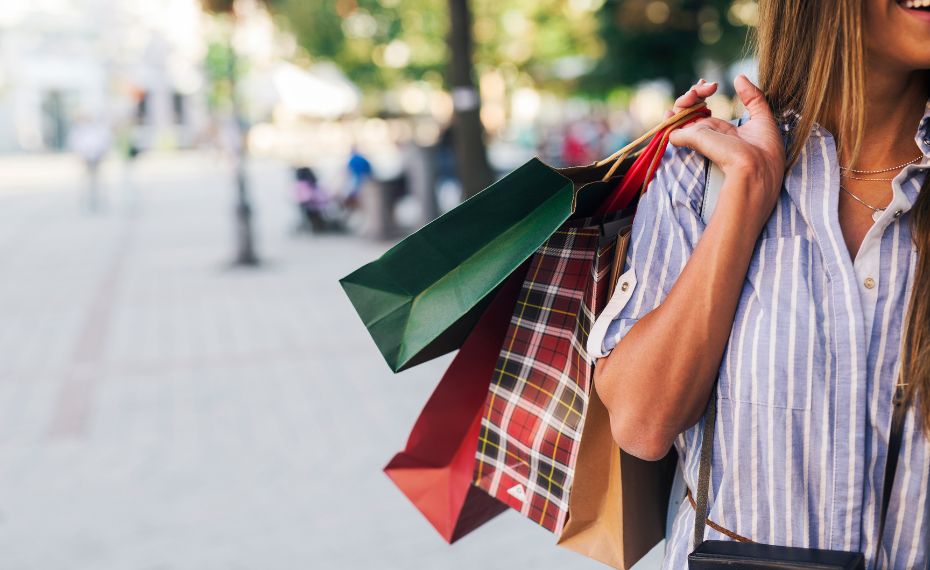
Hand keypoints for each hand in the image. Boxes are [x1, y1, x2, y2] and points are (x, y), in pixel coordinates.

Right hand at [668, 75, 785, 213]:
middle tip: (708, 87)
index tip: (712, 85)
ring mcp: (697, 137)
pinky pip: (670, 127)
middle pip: (690, 110)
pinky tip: (673, 109)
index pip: (703, 110)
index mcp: (721, 131)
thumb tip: (739, 77)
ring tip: (695, 93)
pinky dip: (669, 117)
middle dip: (694, 93)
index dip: (702, 94)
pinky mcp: (689, 139)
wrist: (755, 169)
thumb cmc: (763, 152)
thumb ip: (752, 97)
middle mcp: (707, 134)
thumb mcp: (762, 118)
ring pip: (679, 115)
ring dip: (683, 100)